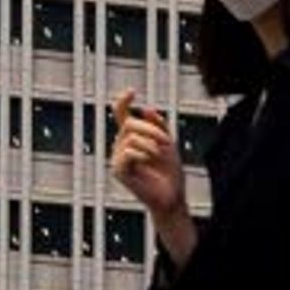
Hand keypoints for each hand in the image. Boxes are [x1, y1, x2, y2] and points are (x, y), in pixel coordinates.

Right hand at [107, 93, 187, 222]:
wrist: (172, 198)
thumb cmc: (170, 174)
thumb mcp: (169, 145)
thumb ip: (160, 126)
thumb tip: (149, 108)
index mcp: (132, 137)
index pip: (121, 114)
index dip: (123, 101)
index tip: (132, 91)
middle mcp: (121, 145)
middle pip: (130, 123)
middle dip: (152, 130)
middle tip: (167, 143)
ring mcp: (117, 157)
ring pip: (131, 137)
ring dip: (151, 144)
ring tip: (160, 156)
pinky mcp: (118, 170)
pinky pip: (128, 152)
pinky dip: (143, 154)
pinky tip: (149, 162)